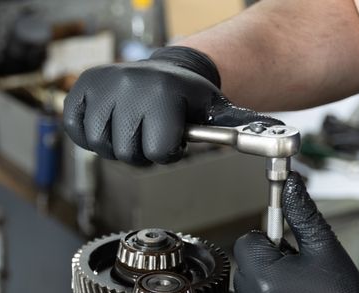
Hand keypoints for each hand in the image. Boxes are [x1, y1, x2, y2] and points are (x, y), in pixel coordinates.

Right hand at [63, 46, 277, 164]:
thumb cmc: (191, 99)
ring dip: (116, 144)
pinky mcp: (81, 89)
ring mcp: (101, 86)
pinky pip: (76, 130)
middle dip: (141, 151)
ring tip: (133, 126)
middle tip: (153, 132)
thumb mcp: (219, 115)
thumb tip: (281, 141)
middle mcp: (128, 84)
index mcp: (162, 90)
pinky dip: (90, 132)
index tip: (173, 138)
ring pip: (99, 145)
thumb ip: (245, 131)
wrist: (168, 72)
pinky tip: (111, 121)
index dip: (167, 151)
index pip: (154, 151)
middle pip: (125, 153)